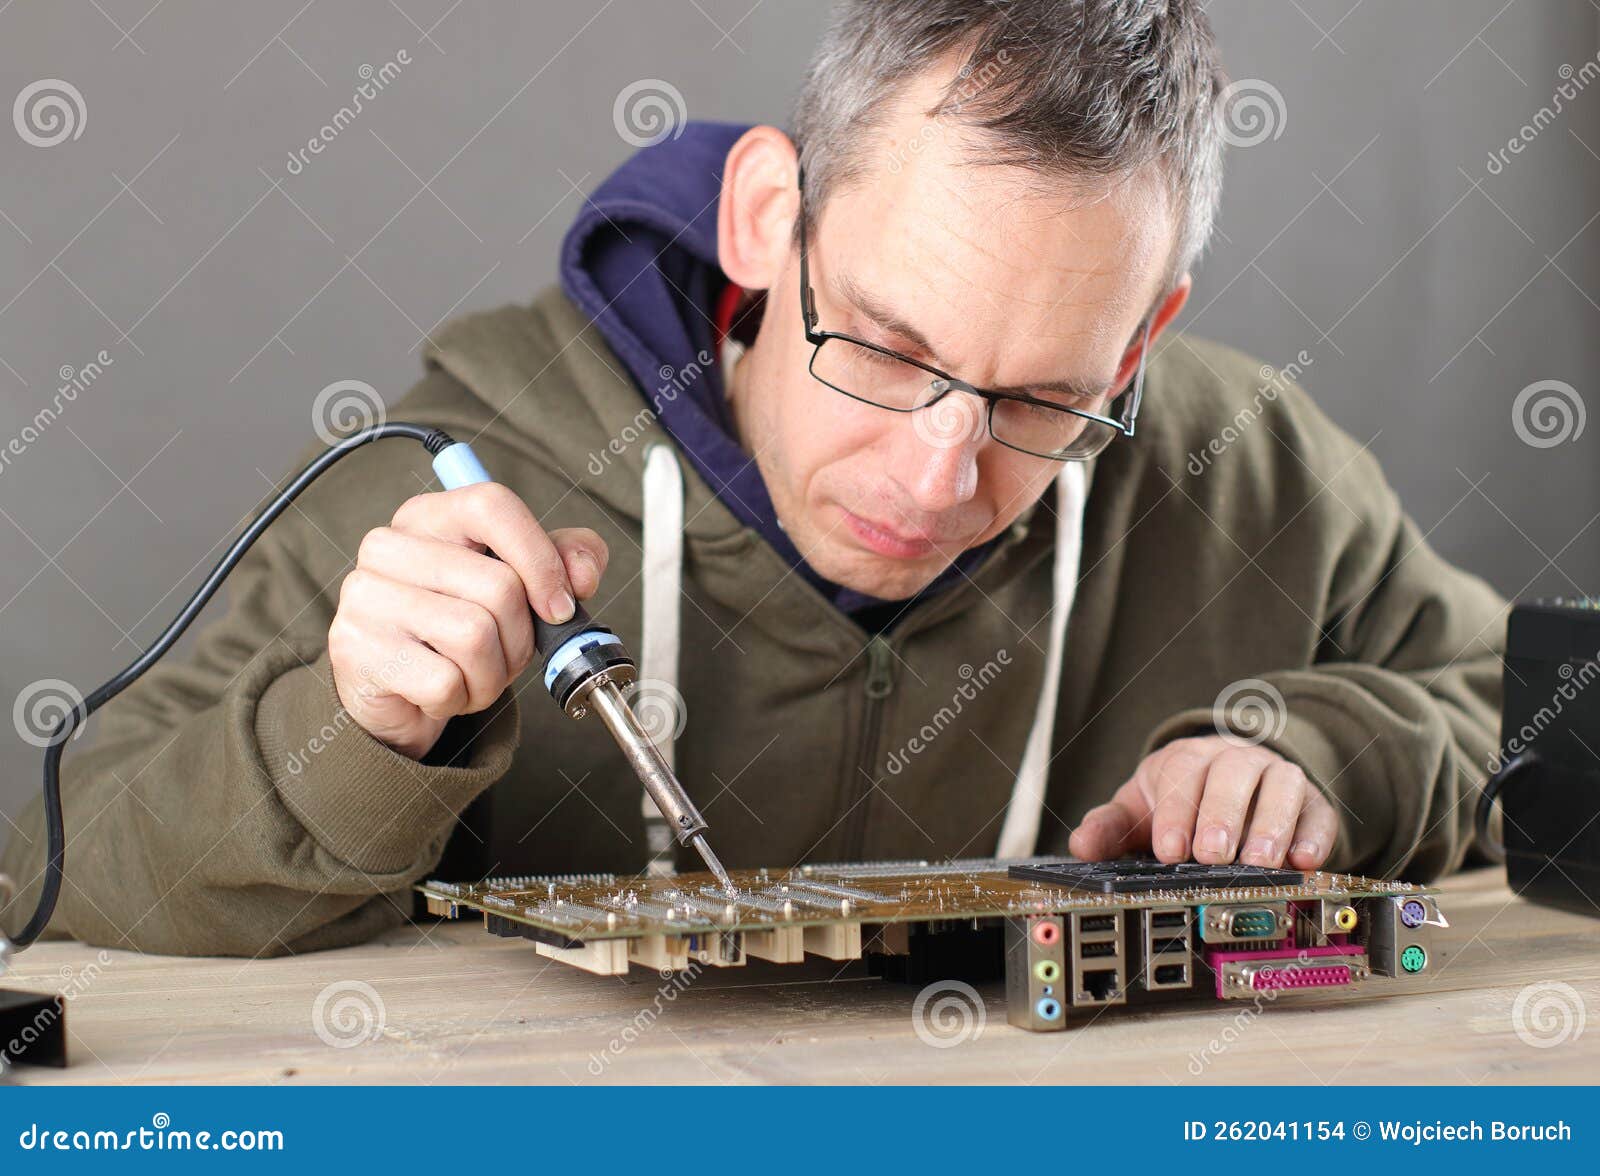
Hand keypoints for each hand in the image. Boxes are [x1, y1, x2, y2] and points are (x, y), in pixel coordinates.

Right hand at [328, 482, 608, 759]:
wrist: (398, 693)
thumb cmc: (459, 629)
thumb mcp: (520, 587)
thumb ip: (563, 563)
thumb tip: (582, 574)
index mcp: (429, 516)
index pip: (493, 507)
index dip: (540, 558)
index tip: (561, 606)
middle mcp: (388, 546)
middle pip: (498, 585)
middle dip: (520, 638)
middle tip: (503, 653)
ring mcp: (365, 597)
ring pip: (475, 636)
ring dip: (492, 674)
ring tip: (471, 674)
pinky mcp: (356, 649)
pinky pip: (445, 682)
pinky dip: (460, 699)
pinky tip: (441, 693)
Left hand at [1067, 735, 1336, 869]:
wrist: (1229, 779)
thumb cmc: (1180, 799)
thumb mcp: (1140, 808)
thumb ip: (1112, 826)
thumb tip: (1082, 844)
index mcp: (1188, 758)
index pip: (1182, 771)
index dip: (1177, 810)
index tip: (1170, 849)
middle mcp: (1235, 760)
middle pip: (1233, 773)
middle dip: (1223, 814)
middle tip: (1212, 856)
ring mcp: (1277, 777)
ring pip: (1281, 786)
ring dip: (1272, 824)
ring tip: (1260, 862)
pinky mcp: (1312, 802)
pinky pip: (1320, 812)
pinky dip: (1314, 835)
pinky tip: (1305, 861)